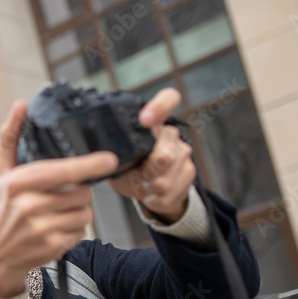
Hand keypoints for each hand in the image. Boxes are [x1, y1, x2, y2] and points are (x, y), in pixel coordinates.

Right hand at [0, 101, 118, 298]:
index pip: (65, 170)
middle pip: (82, 193)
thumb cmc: (1, 210)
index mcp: (19, 182)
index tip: (110, 159)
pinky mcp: (52, 247)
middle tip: (61, 196)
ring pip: (85, 213)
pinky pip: (81, 232)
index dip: (91, 164)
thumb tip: (21, 105)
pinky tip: (56, 230)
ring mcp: (41, 228)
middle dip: (78, 193)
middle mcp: (29, 205)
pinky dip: (73, 231)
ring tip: (57, 214)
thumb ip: (11, 137)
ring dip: (78, 212)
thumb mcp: (1, 173)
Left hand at [108, 88, 195, 222]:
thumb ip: (114, 157)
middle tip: (139, 177)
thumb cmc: (130, 171)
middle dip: (147, 174)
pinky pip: (170, 193)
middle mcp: (170, 134)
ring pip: (165, 180)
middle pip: (163, 156)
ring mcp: (183, 152)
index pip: (168, 99)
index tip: (145, 120)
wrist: (152, 191)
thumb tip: (107, 158)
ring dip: (149, 189)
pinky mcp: (189, 171)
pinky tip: (152, 194)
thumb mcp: (118, 162)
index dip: (159, 107)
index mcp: (151, 124)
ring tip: (144, 185)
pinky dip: (156, 199)